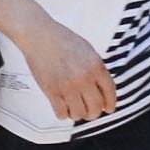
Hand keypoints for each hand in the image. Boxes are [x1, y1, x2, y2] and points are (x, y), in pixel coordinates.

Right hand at [13, 13, 117, 127]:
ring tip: (73, 107)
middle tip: (89, 111)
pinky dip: (63, 113)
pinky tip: (62, 107)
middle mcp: (84, 78)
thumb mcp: (87, 50)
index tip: (108, 109)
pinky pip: (62, 114)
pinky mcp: (52, 91)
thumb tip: (101, 87)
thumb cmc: (61, 39)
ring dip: (77, 114)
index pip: (109, 93)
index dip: (110, 104)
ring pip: (79, 114)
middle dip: (93, 113)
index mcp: (96, 67)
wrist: (39, 35)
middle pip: (95, 108)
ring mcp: (68, 86)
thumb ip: (96, 68)